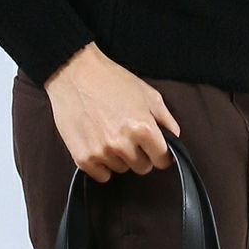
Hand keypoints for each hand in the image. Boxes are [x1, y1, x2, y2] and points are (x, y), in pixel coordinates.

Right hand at [44, 42, 180, 182]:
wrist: (73, 73)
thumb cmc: (112, 81)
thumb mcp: (148, 94)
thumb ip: (166, 120)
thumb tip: (174, 141)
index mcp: (143, 129)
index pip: (163, 161)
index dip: (160, 154)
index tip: (154, 148)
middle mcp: (123, 144)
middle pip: (142, 168)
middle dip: (140, 155)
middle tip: (128, 135)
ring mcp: (102, 153)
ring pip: (122, 170)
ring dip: (119, 157)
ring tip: (109, 133)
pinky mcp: (83, 158)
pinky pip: (102, 175)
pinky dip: (101, 164)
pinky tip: (97, 144)